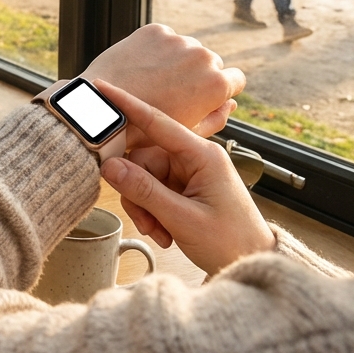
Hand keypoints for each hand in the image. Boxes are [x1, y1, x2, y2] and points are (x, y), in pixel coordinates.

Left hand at [80, 24, 245, 143]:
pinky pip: (163, 38)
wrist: (103, 107)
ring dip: (176, 60)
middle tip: (171, 91)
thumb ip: (216, 118)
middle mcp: (203, 57)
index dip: (221, 89)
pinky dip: (155, 49)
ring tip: (152, 80)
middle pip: (210, 62)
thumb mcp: (186, 133)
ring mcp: (178, 40)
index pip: (236, 79)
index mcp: (216, 84)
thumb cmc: (144, 128)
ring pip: (186, 49)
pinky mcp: (155, 30)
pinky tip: (140, 67)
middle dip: (197, 74)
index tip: (203, 95)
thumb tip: (231, 103)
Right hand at [95, 80, 274, 274]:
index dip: (126, 105)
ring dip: (144, 206)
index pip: (157, 122)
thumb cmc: (231, 241)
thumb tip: (109, 167)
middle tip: (145, 222)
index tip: (102, 89)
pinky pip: (153, 190)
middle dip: (137, 192)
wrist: (252, 263)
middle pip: (143, 159)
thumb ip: (144, 191)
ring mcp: (190, 172)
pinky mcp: (185, 187)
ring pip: (144, 177)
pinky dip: (152, 211)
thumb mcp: (183, 218)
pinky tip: (163, 230)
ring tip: (158, 231)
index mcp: (203, 155)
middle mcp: (195, 157)